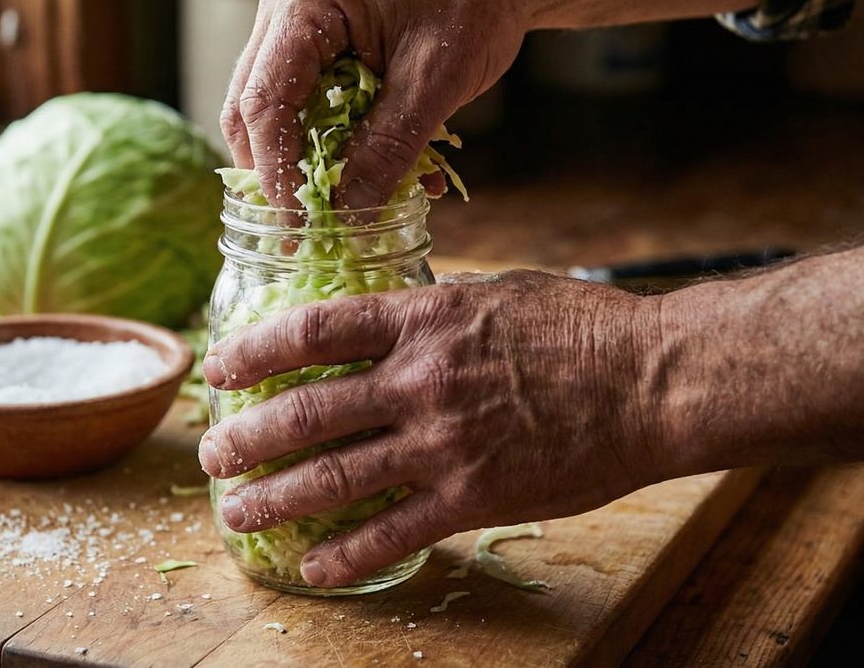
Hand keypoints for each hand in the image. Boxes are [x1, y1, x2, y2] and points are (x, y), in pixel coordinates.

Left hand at [199, 270, 669, 587]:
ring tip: (235, 513)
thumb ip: (429, 313)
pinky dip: (345, 554)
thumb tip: (381, 323)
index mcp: (422, 319)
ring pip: (333, 476)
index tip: (220, 368)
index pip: (314, 329)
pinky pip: (392, 532)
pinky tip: (312, 567)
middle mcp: (420, 380)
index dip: (255, 350)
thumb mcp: (492, 295)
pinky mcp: (474, 497)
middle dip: (247, 437)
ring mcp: (443, 443)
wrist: (651, 380)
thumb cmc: (579, 328)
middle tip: (212, 454)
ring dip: (274, 498)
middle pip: (306, 411)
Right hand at [221, 0, 526, 209]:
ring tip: (338, 208)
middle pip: (250, 109)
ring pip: (273, 113)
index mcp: (306, 4)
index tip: (296, 223)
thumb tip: (350, 213)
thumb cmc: (472, 1)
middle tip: (303, 227)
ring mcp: (295, 29)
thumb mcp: (435, 83)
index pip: (264, 101)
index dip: (274, 170)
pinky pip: (305, 107)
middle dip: (275, 172)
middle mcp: (285, 12)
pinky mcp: (316, 48)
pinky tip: (372, 176)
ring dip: (304, 163)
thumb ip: (388, 147)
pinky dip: (330, 147)